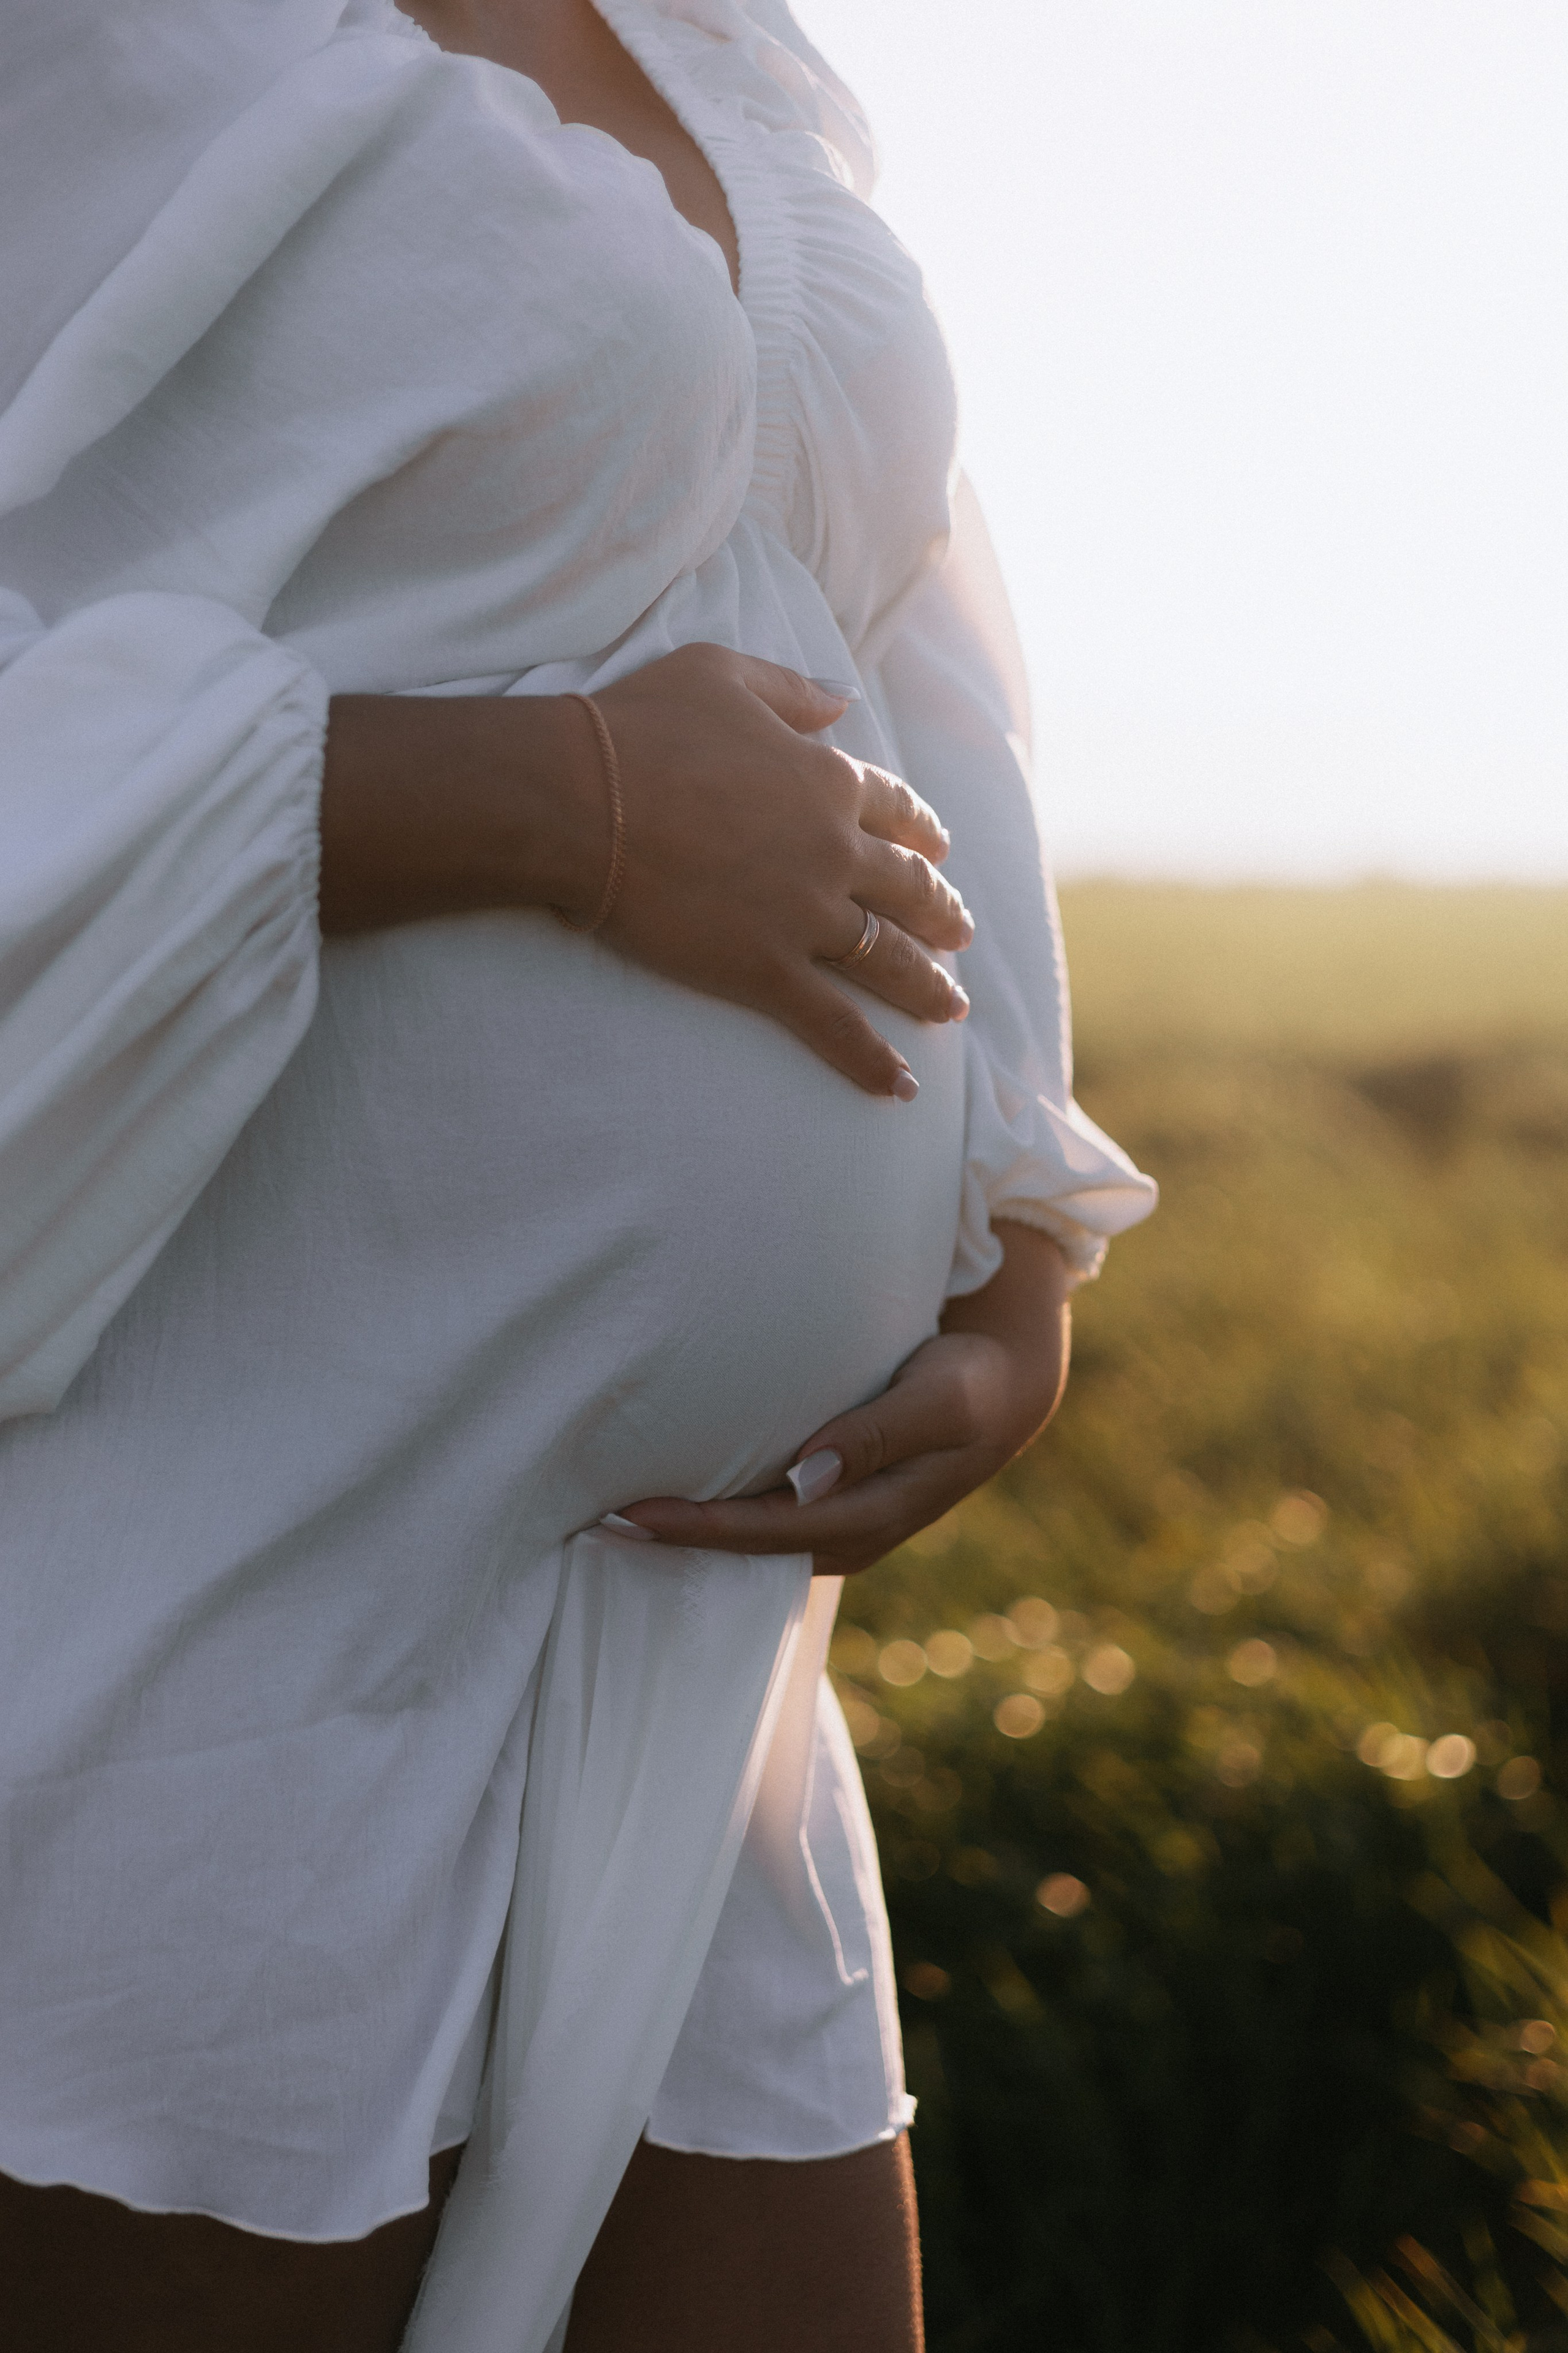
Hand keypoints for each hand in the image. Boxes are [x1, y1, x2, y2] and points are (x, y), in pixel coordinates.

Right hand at [589, 646, 970, 1096]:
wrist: (582, 798)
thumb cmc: (638, 728)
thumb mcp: (722, 673)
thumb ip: (792, 690)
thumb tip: (844, 699)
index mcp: (827, 780)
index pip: (896, 811)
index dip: (922, 833)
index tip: (939, 850)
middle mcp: (833, 851)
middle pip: (907, 889)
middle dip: (941, 914)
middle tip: (962, 935)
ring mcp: (804, 916)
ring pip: (887, 959)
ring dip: (928, 987)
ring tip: (953, 1009)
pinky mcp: (765, 971)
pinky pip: (834, 1025)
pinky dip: (871, 1059)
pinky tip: (903, 1087)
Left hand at [610, 1222, 1071, 1574]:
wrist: (1007, 1390)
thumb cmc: (970, 1384)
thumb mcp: (936, 1401)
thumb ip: (874, 1435)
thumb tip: (809, 1477)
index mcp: (869, 1517)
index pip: (763, 1531)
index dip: (695, 1528)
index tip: (628, 1513)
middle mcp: (849, 1535)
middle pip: (744, 1549)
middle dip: (672, 1542)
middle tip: (590, 1517)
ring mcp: (841, 1526)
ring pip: (750, 1540)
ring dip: (688, 1532)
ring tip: (612, 1512)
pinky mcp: (834, 1505)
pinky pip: (764, 1520)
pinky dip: (717, 1514)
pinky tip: (674, 1496)